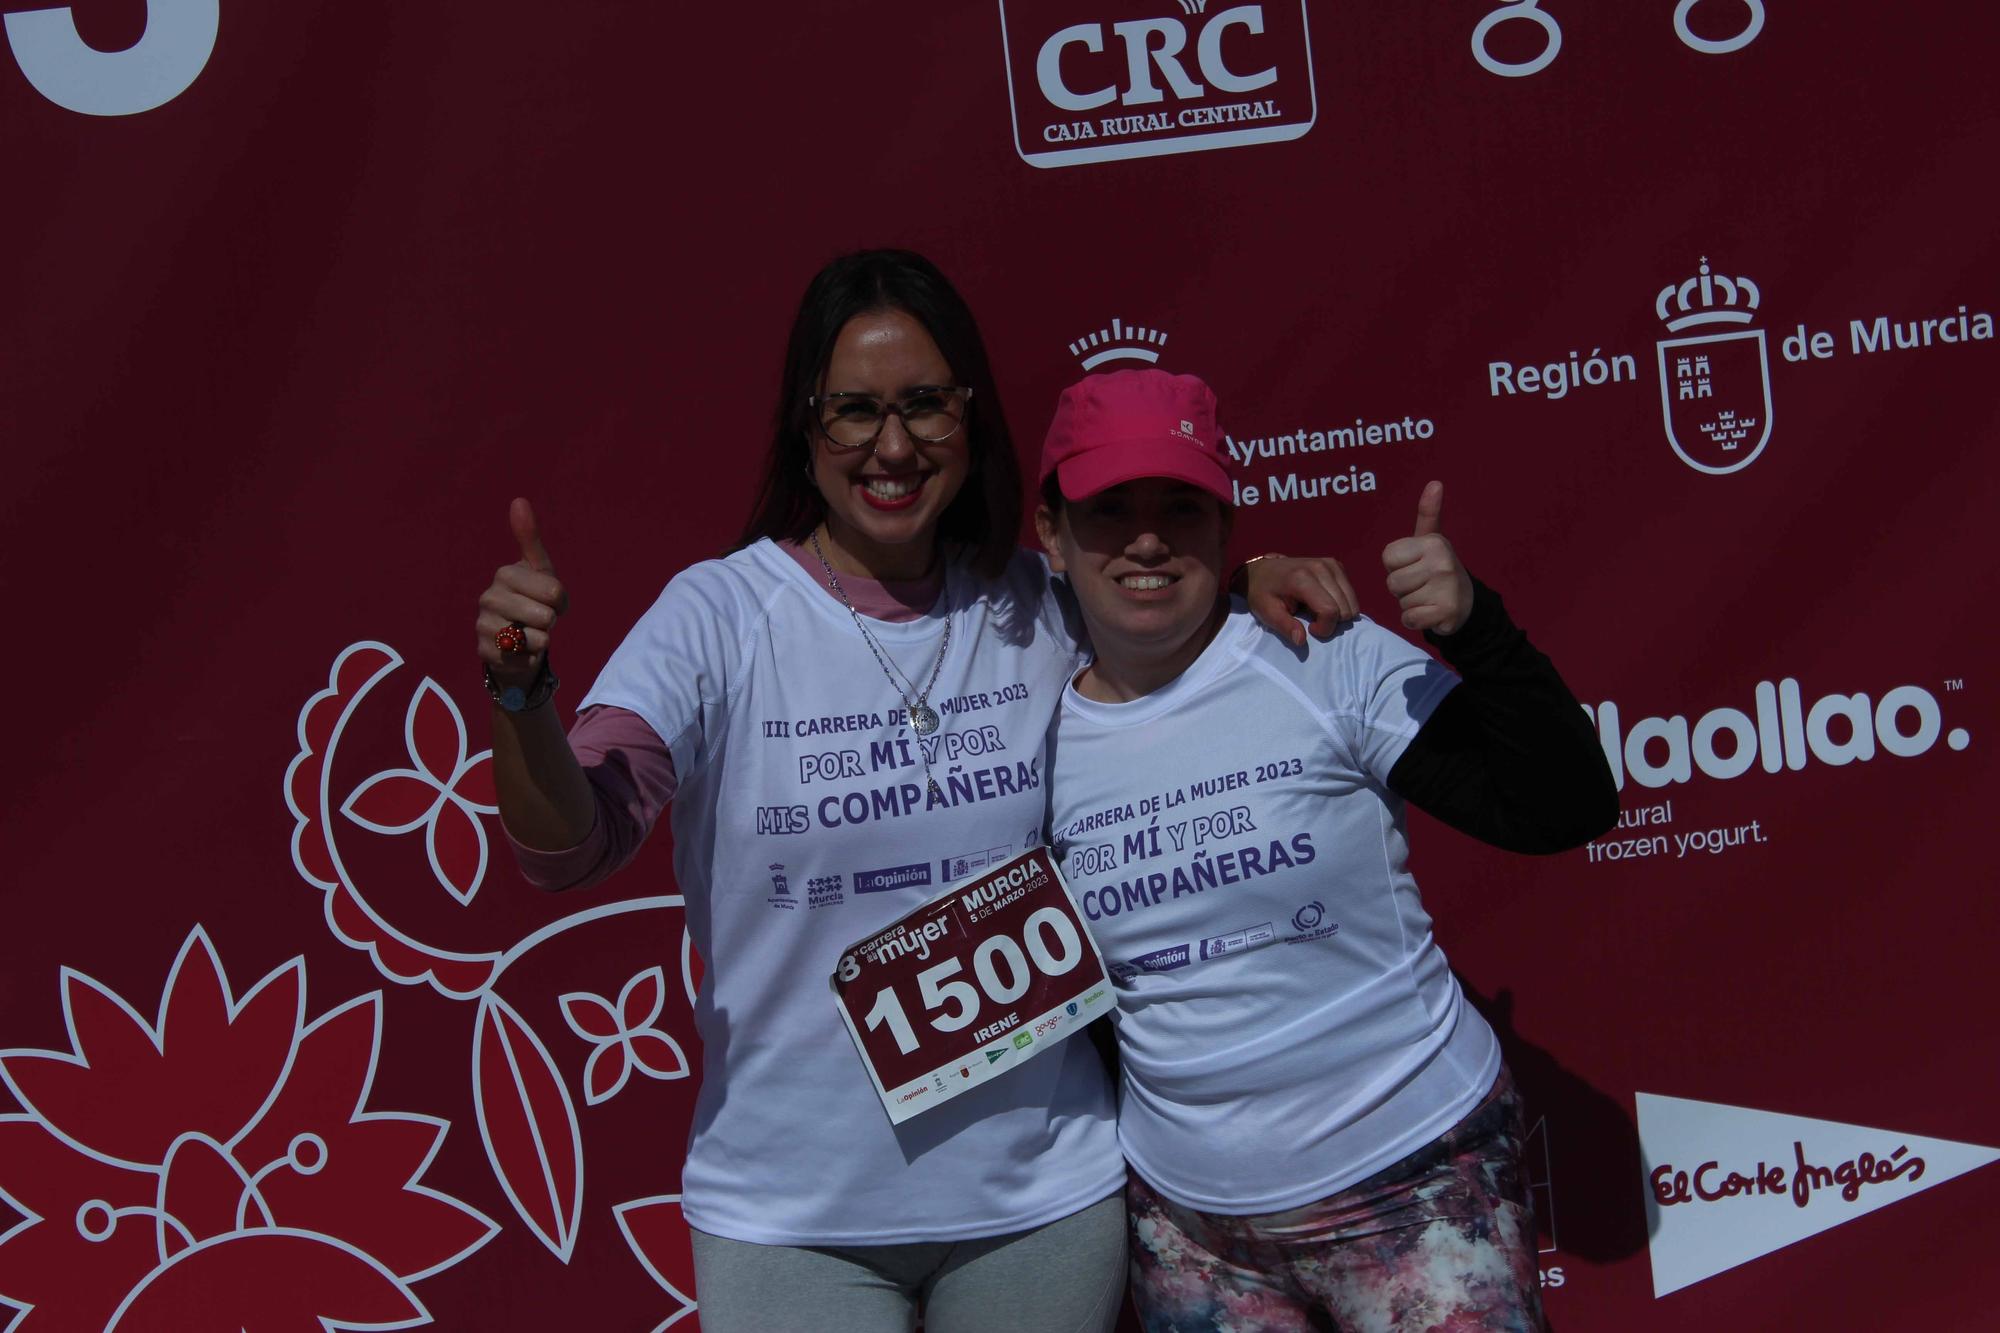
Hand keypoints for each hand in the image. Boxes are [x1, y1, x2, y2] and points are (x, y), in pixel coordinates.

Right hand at [477, 498, 569, 686]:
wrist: (516, 641)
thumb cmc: (532, 599)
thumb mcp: (539, 570)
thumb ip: (530, 537)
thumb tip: (518, 500)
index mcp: (504, 574)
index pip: (555, 592)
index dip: (560, 601)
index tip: (548, 599)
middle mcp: (488, 598)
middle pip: (547, 616)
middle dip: (551, 622)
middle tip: (538, 618)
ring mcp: (484, 627)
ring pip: (538, 639)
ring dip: (542, 641)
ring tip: (528, 633)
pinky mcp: (486, 654)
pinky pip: (526, 659)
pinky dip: (531, 658)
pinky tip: (520, 651)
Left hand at [1242, 554, 1359, 648]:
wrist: (1262, 570)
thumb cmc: (1263, 594)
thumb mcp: (1267, 613)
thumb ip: (1285, 627)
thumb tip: (1301, 641)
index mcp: (1302, 578)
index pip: (1330, 611)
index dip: (1324, 628)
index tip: (1310, 629)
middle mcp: (1321, 567)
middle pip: (1344, 608)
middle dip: (1331, 621)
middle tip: (1311, 619)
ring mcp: (1331, 564)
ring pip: (1351, 602)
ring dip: (1337, 613)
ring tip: (1316, 610)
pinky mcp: (1337, 565)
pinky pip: (1350, 593)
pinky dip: (1340, 603)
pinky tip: (1323, 600)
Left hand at [1381, 481, 1472, 634]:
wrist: (1466, 602)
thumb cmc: (1438, 568)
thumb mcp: (1431, 540)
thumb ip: (1428, 513)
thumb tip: (1435, 482)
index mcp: (1432, 543)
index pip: (1388, 558)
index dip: (1397, 566)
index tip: (1415, 565)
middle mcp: (1441, 562)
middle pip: (1392, 582)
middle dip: (1403, 588)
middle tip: (1423, 584)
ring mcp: (1445, 588)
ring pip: (1401, 602)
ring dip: (1410, 604)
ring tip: (1428, 597)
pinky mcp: (1446, 612)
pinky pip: (1410, 619)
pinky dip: (1416, 620)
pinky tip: (1431, 613)